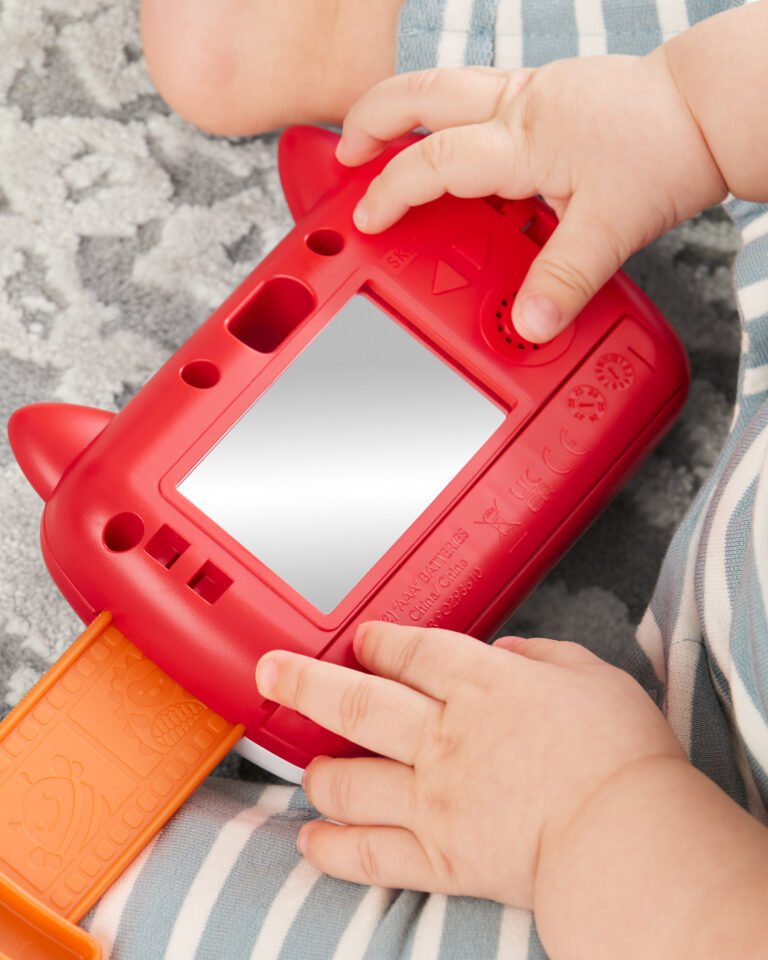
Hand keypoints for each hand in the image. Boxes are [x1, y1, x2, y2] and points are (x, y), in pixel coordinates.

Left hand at [255, 622, 685, 907]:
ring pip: (348, 780)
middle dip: (303, 682)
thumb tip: (510, 654)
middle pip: (355, 701)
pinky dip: (332, 848)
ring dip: (319, 772)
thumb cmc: (622, 756)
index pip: (409, 652)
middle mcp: (444, 735)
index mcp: (482, 684)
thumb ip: (544, 658)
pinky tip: (312, 841)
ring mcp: (433, 797)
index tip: (359, 641)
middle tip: (270, 672)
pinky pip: (368, 854)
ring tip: (310, 769)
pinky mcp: (438, 856)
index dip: (376, 642)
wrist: (628, 837)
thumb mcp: (592, 676)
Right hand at [336, 55, 725, 340]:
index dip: (390, 190)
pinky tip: (451, 145)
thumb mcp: (612, 227)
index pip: (434, 162)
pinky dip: (446, 117)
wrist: (706, 108)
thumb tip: (529, 324)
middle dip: (370, 120)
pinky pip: (479, 96)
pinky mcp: (547, 95)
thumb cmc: (664, 150)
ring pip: (446, 85)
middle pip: (420, 93)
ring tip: (377, 139)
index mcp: (522, 138)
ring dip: (402, 109)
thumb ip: (564, 277)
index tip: (364, 220)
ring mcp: (531, 93)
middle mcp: (518, 106)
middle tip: (342, 152)